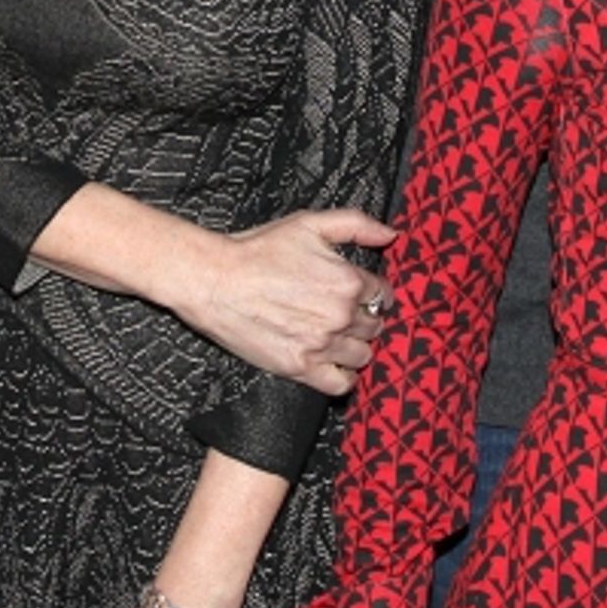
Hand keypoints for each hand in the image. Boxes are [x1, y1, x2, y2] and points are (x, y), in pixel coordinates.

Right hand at [180, 209, 395, 397]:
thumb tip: (390, 234)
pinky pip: (341, 384)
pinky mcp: (301, 368)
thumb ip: (356, 225)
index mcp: (348, 280)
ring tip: (340, 337)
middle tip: (348, 314)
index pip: (383, 294)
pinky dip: (343, 376)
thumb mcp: (309, 224)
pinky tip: (334, 363)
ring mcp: (322, 345)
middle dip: (366, 318)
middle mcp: (340, 315)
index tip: (366, 294)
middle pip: (375, 326)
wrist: (215, 281)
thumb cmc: (259, 250)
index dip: (376, 293)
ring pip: (363, 355)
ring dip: (356, 346)